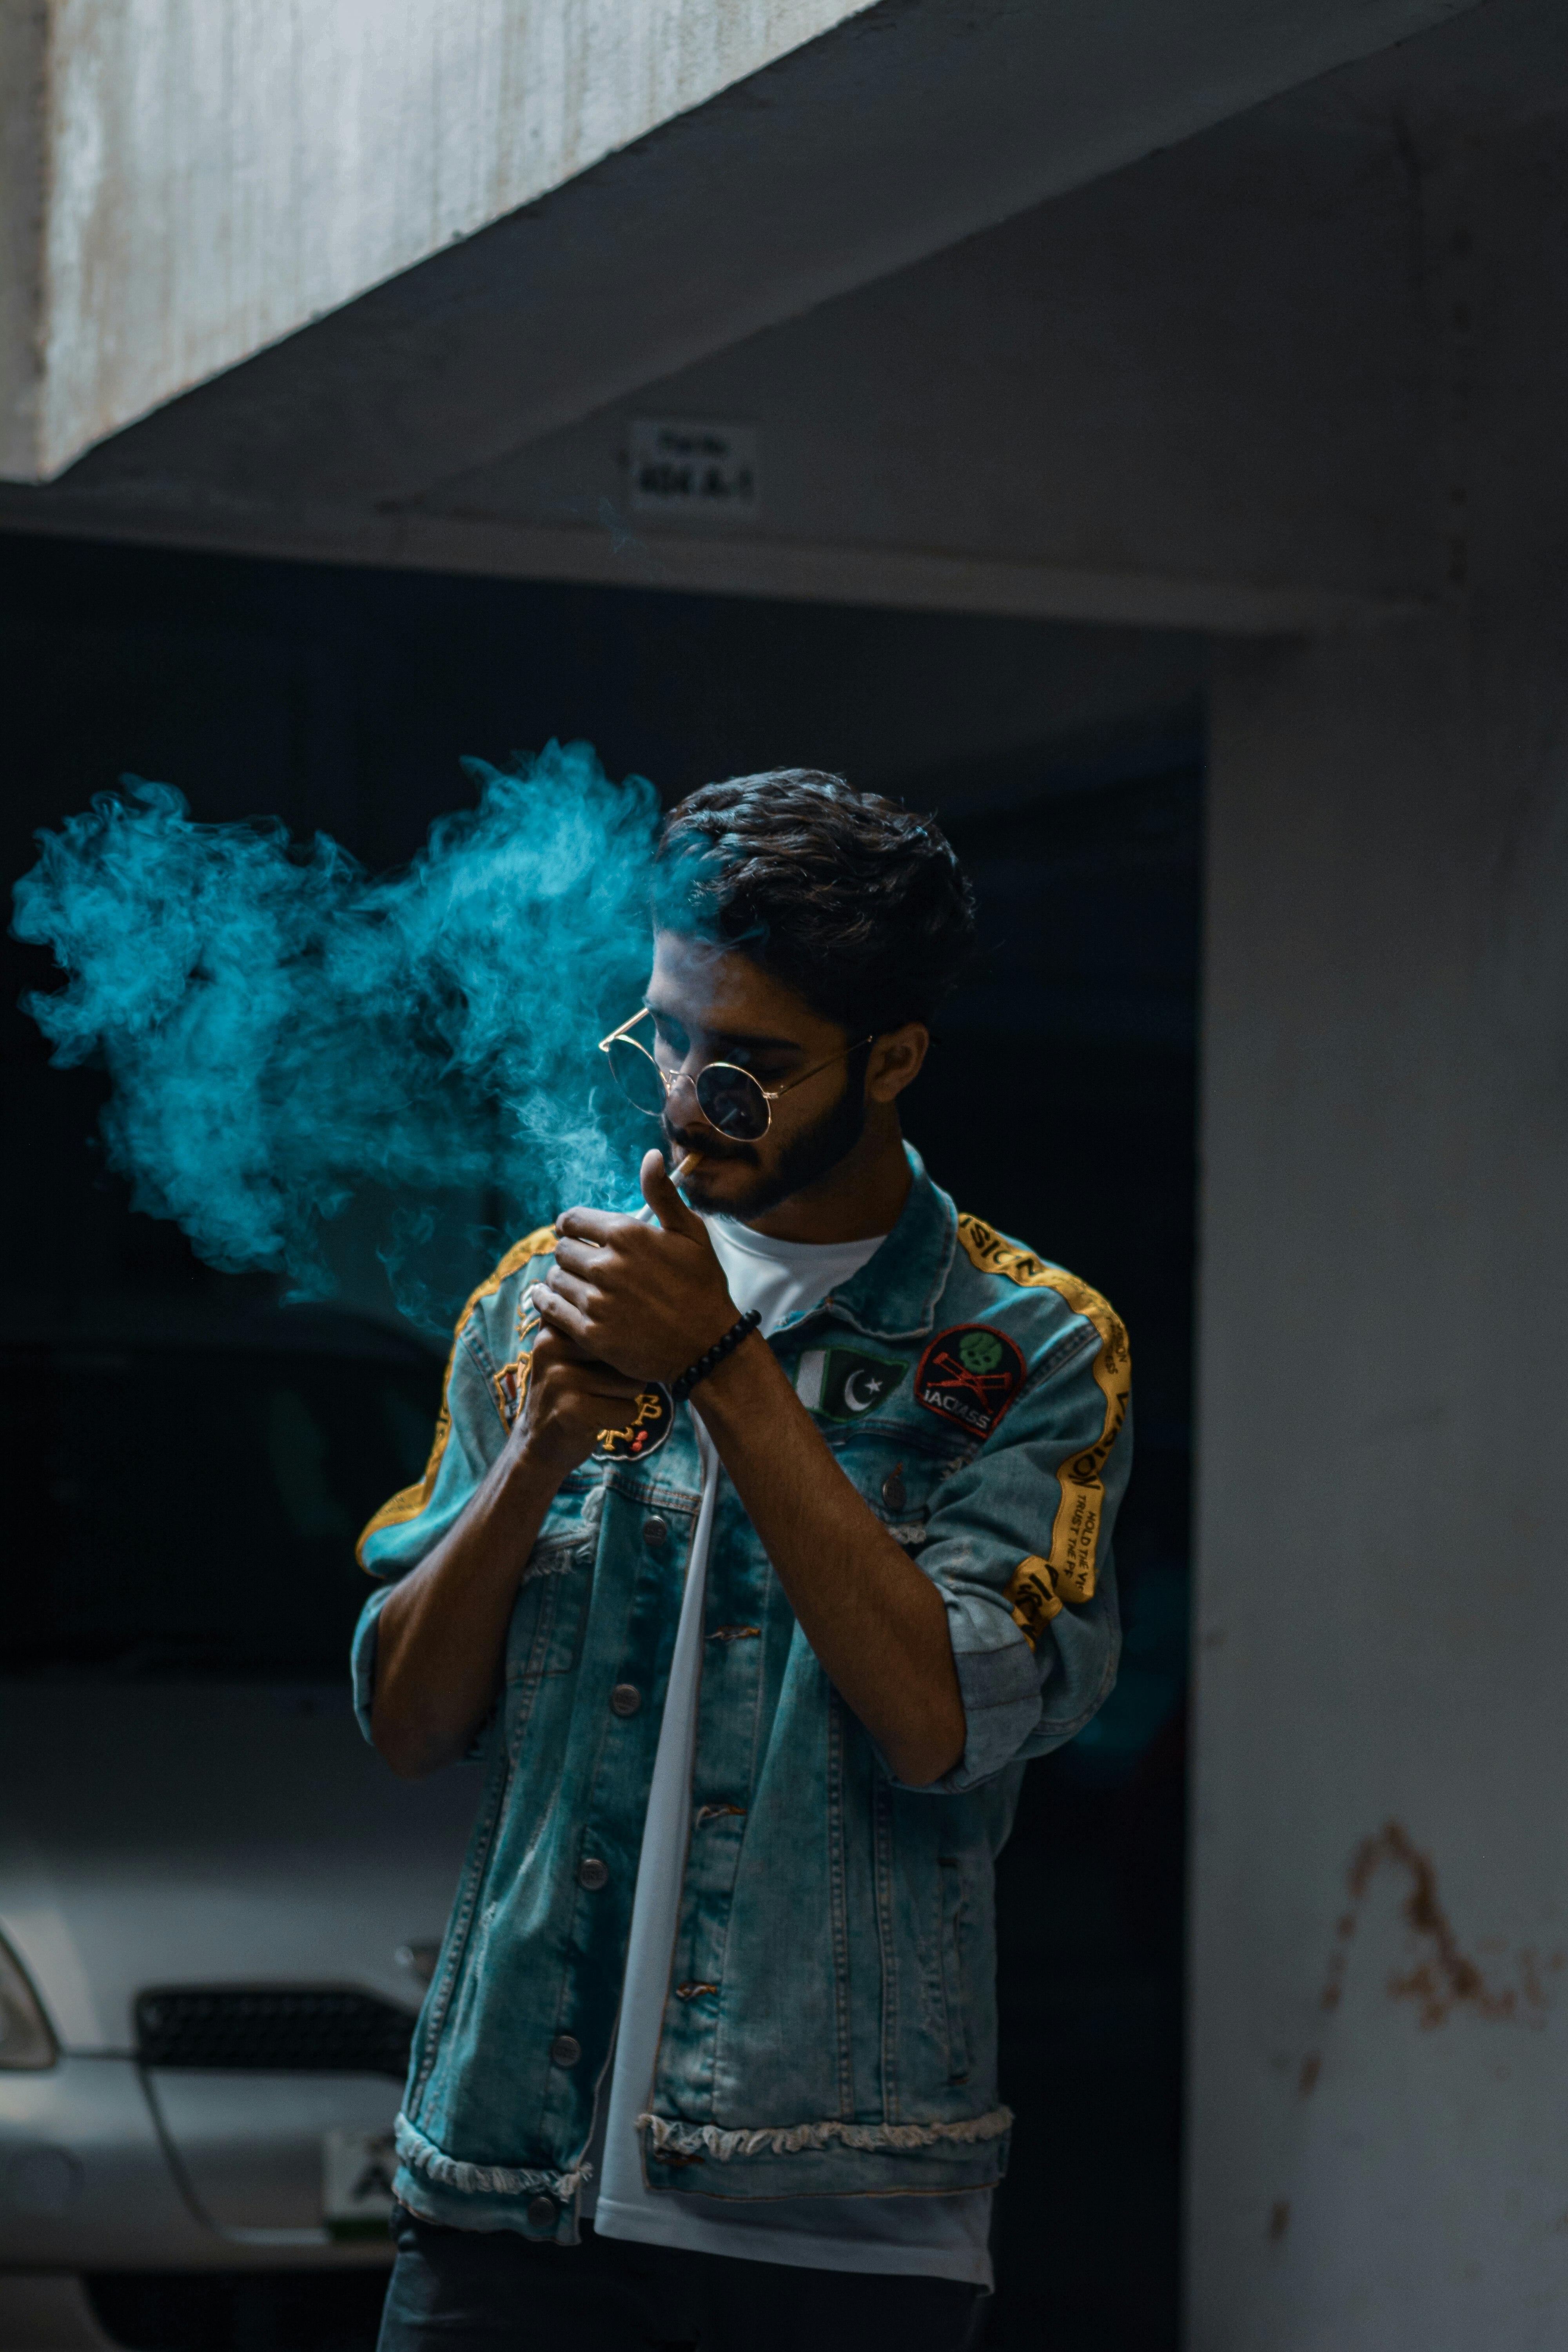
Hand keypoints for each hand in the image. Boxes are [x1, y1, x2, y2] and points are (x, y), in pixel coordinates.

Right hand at [517, 1323, 647, 1475]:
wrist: (538, 1443)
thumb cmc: (568, 1391)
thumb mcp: (568, 1350)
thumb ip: (586, 1321)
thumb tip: (631, 1298)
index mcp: (554, 1325)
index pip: (615, 1325)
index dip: (625, 1345)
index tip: (613, 1358)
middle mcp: (552, 1345)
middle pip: (628, 1352)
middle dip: (626, 1374)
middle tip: (597, 1386)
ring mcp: (560, 1378)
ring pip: (633, 1384)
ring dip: (623, 1399)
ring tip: (594, 1402)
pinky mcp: (572, 1409)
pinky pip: (628, 1410)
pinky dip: (620, 1419)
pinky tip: (594, 1420)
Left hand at [534, 1149, 737, 1382]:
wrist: (708, 1347)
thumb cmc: (702, 1286)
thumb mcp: (691, 1234)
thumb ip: (663, 1194)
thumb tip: (651, 1155)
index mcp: (627, 1235)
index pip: (572, 1219)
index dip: (572, 1226)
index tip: (575, 1234)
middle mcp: (607, 1265)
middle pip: (562, 1250)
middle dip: (570, 1253)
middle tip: (581, 1263)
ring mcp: (597, 1301)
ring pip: (554, 1279)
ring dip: (560, 1279)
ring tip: (573, 1284)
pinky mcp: (590, 1333)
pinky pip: (550, 1309)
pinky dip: (545, 1302)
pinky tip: (547, 1299)